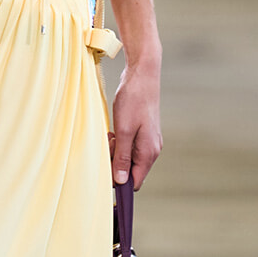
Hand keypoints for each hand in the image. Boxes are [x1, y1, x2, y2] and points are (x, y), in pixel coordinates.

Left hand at [109, 56, 161, 188]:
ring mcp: (149, 140)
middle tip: (108, 143)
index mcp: (149, 153)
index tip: (105, 169)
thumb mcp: (124, 131)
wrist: (143, 75)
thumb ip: (122, 157)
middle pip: (130, 170)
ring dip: (116, 151)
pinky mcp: (143, 131)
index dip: (119, 181)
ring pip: (128, 157)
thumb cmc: (133, 100)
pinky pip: (129, 146)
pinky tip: (114, 130)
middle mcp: (152, 149)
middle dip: (115, 162)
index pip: (135, 182)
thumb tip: (120, 181)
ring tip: (111, 134)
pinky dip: (119, 142)